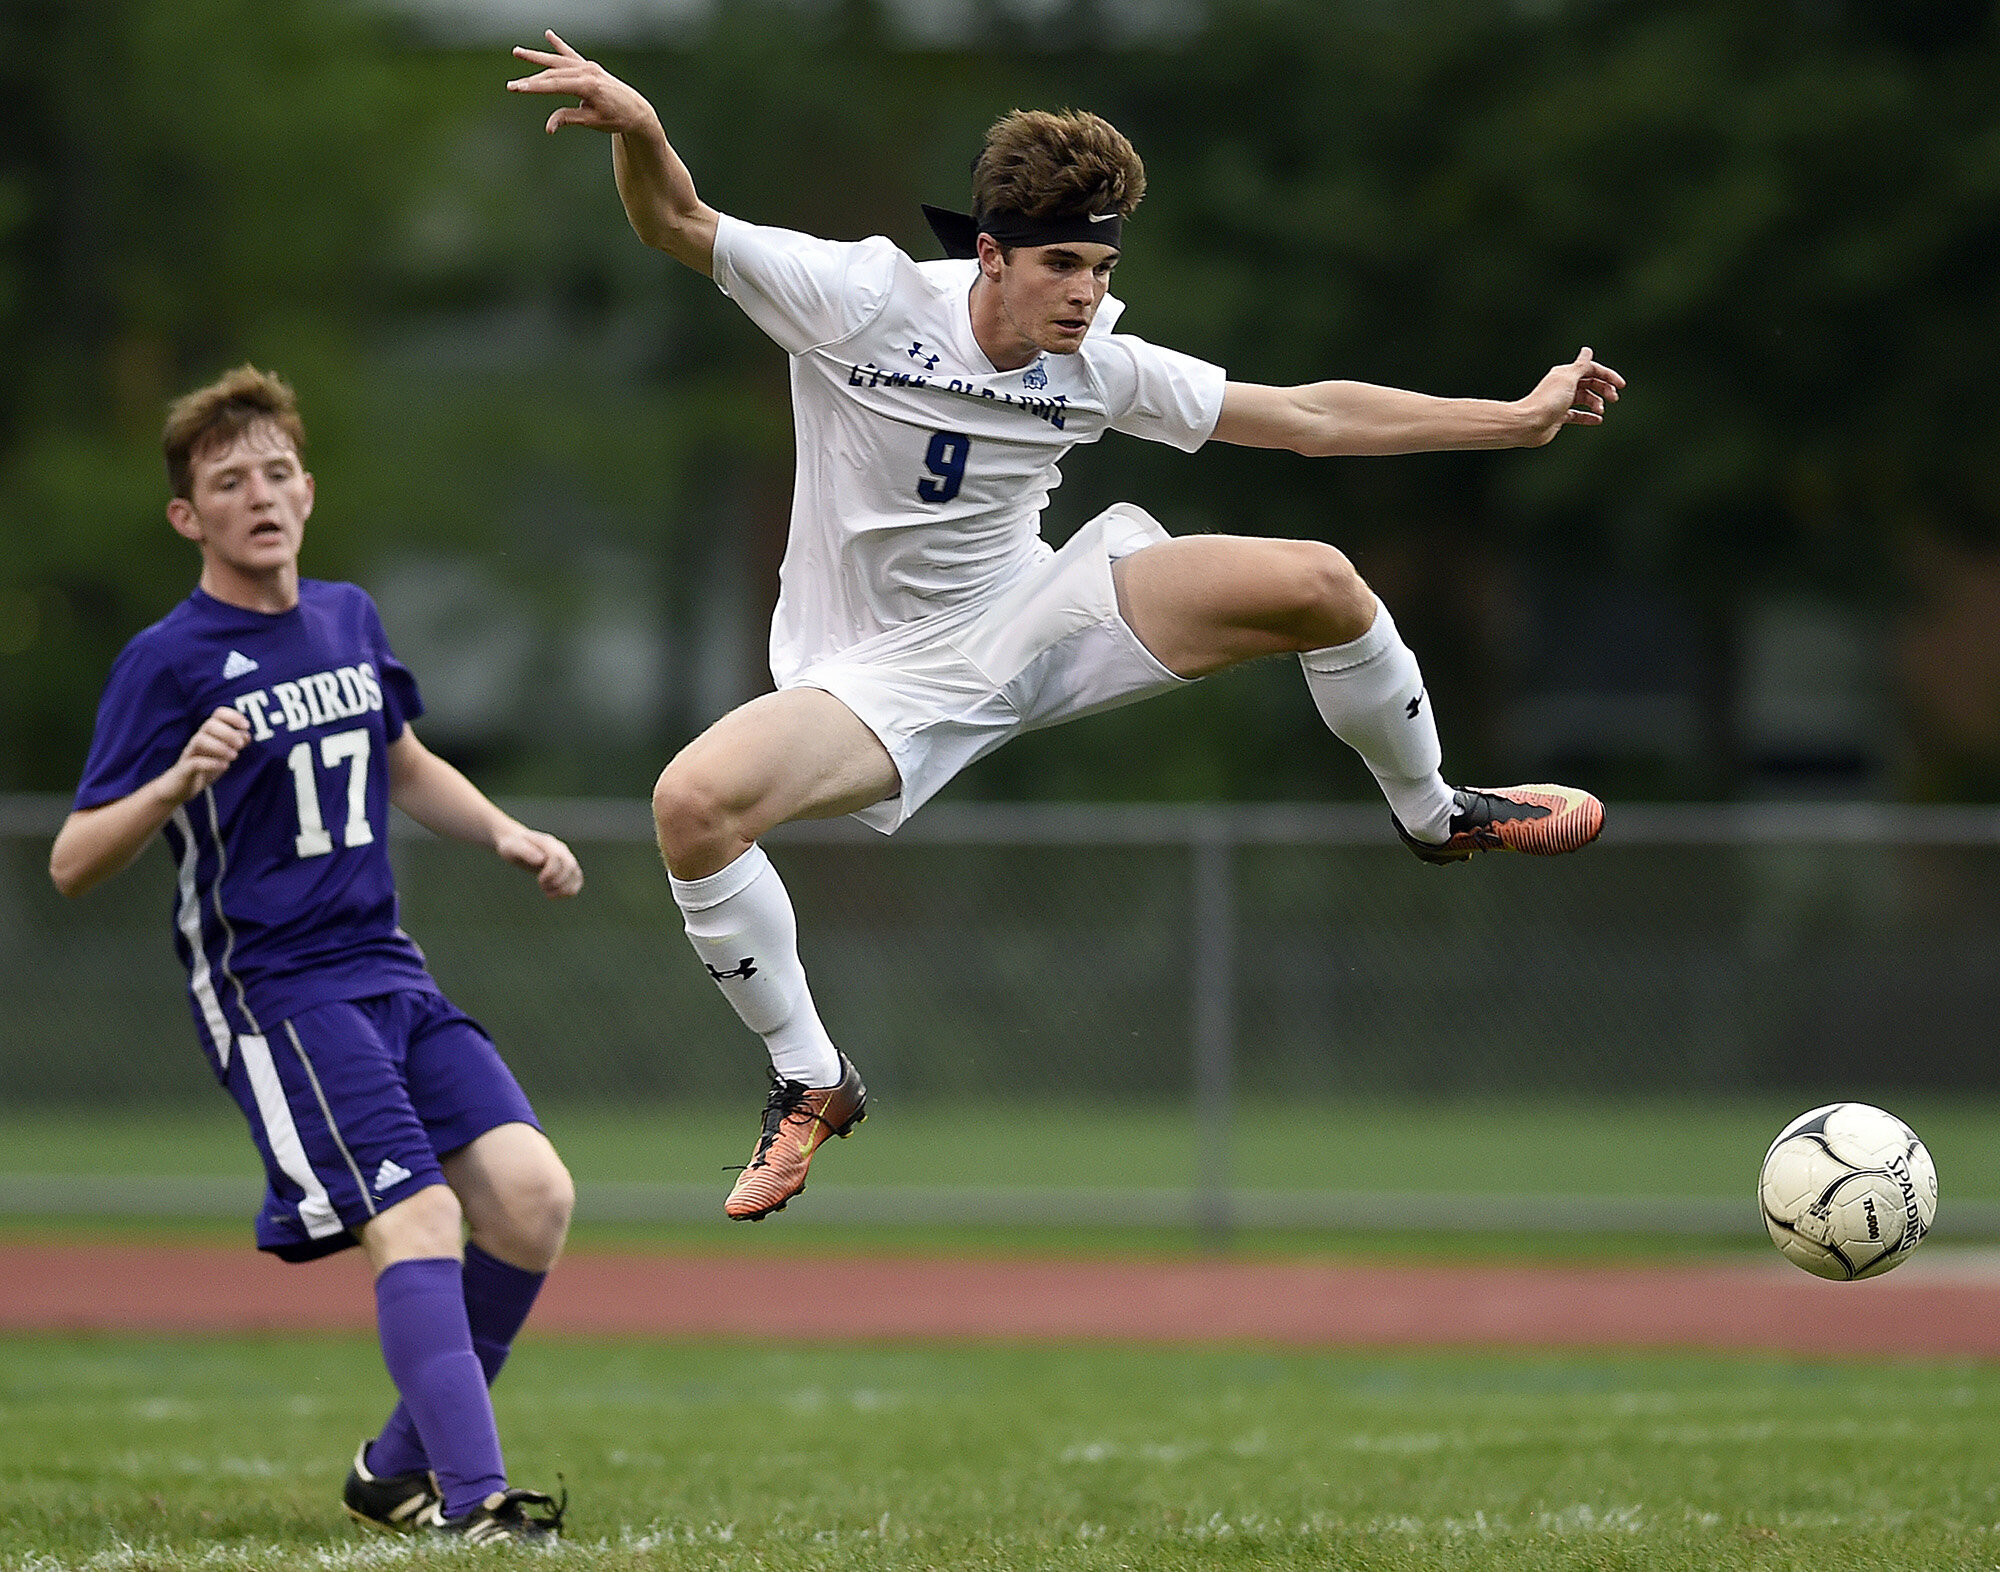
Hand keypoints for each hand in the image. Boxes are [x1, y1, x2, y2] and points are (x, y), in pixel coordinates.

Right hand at [169, 707, 251, 801]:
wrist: (182, 787)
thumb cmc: (205, 766)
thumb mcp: (224, 754)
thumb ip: (235, 743)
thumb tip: (246, 735)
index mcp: (209, 733)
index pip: (218, 714)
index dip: (233, 716)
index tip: (246, 726)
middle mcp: (198, 739)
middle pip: (209, 724)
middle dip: (228, 733)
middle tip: (240, 746)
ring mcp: (190, 753)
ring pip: (200, 740)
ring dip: (220, 747)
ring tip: (234, 756)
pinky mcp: (185, 769)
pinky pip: (195, 762)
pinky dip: (211, 763)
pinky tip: (224, 766)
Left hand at [495, 824, 583, 898]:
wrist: (517, 843)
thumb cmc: (512, 846)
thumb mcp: (512, 848)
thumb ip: (525, 852)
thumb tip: (541, 860)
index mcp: (548, 843)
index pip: (558, 858)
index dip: (551, 872)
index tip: (539, 881)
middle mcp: (561, 849)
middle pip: (570, 866)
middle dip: (558, 882)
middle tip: (543, 887)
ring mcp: (566, 858)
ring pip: (576, 875)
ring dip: (564, 889)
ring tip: (548, 893)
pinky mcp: (566, 869)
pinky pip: (577, 880)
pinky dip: (569, 891)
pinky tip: (555, 894)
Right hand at [507, 31, 659, 136]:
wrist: (636, 110)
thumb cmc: (616, 118)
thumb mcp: (592, 122)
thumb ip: (569, 119)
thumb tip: (549, 127)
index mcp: (588, 85)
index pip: (555, 85)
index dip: (534, 87)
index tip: (517, 88)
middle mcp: (587, 71)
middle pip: (552, 74)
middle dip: (530, 80)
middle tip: (511, 86)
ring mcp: (588, 67)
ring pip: (557, 61)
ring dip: (537, 57)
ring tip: (517, 52)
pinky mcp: (590, 67)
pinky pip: (571, 55)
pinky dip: (559, 45)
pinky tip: (548, 35)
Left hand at [1516, 347, 1624, 446]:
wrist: (1528, 424)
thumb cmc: (1548, 401)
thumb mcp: (1568, 379)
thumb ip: (1580, 366)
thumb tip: (1587, 350)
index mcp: (1565, 373)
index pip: (1591, 369)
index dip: (1607, 376)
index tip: (1621, 385)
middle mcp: (1563, 385)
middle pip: (1590, 383)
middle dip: (1604, 389)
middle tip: (1614, 398)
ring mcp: (1561, 401)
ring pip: (1585, 399)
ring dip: (1596, 403)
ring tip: (1601, 410)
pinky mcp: (1559, 416)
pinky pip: (1578, 414)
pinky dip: (1588, 416)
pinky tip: (1598, 420)